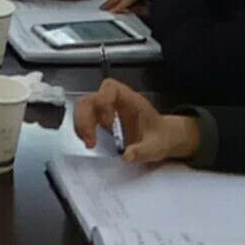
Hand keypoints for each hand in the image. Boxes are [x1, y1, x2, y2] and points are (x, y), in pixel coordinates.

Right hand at [73, 79, 200, 163]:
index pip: (110, 88)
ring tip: (89, 143)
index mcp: (131, 100)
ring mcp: (108, 109)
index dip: (104, 102)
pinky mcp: (102, 118)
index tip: (107, 123)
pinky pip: (85, 118)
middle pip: (91, 98)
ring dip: (81, 124)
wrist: (163, 138)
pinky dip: (83, 129)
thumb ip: (143, 151)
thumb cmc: (161, 136)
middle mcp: (117, 102)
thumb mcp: (156, 147)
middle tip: (90, 140)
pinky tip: (89, 141)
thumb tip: (127, 156)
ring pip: (84, 107)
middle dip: (85, 118)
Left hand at [104, 0, 177, 13]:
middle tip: (105, 7)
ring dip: (118, 1)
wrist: (186, 4)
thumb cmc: (175, 6)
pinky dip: (125, 3)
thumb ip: (141, 9)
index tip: (113, 6)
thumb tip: (128, 11)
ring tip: (108, 9)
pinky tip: (118, 9)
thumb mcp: (154, 9)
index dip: (122, 0)